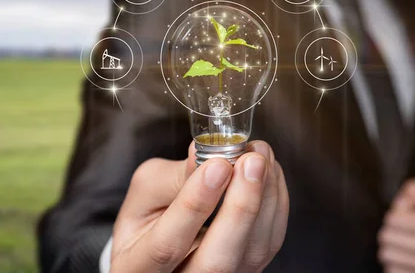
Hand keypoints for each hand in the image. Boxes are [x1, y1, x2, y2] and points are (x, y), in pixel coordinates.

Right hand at [109, 140, 288, 272]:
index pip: (167, 245)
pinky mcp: (248, 270)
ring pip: (253, 253)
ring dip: (264, 197)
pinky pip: (270, 242)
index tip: (216, 165)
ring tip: (260, 155)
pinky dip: (275, 202)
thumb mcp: (145, 194)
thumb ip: (174, 177)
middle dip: (241, 208)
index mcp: (140, 266)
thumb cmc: (148, 219)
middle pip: (218, 263)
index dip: (194, 204)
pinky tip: (268, 171)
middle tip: (251, 162)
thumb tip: (206, 153)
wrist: (161, 243)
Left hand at [378, 176, 414, 272]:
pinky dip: (394, 263)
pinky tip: (405, 257)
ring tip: (405, 243)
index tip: (406, 216)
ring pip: (386, 255)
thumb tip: (408, 199)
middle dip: (390, 231)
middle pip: (385, 238)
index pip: (391, 220)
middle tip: (403, 231)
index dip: (394, 215)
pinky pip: (390, 270)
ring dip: (391, 248)